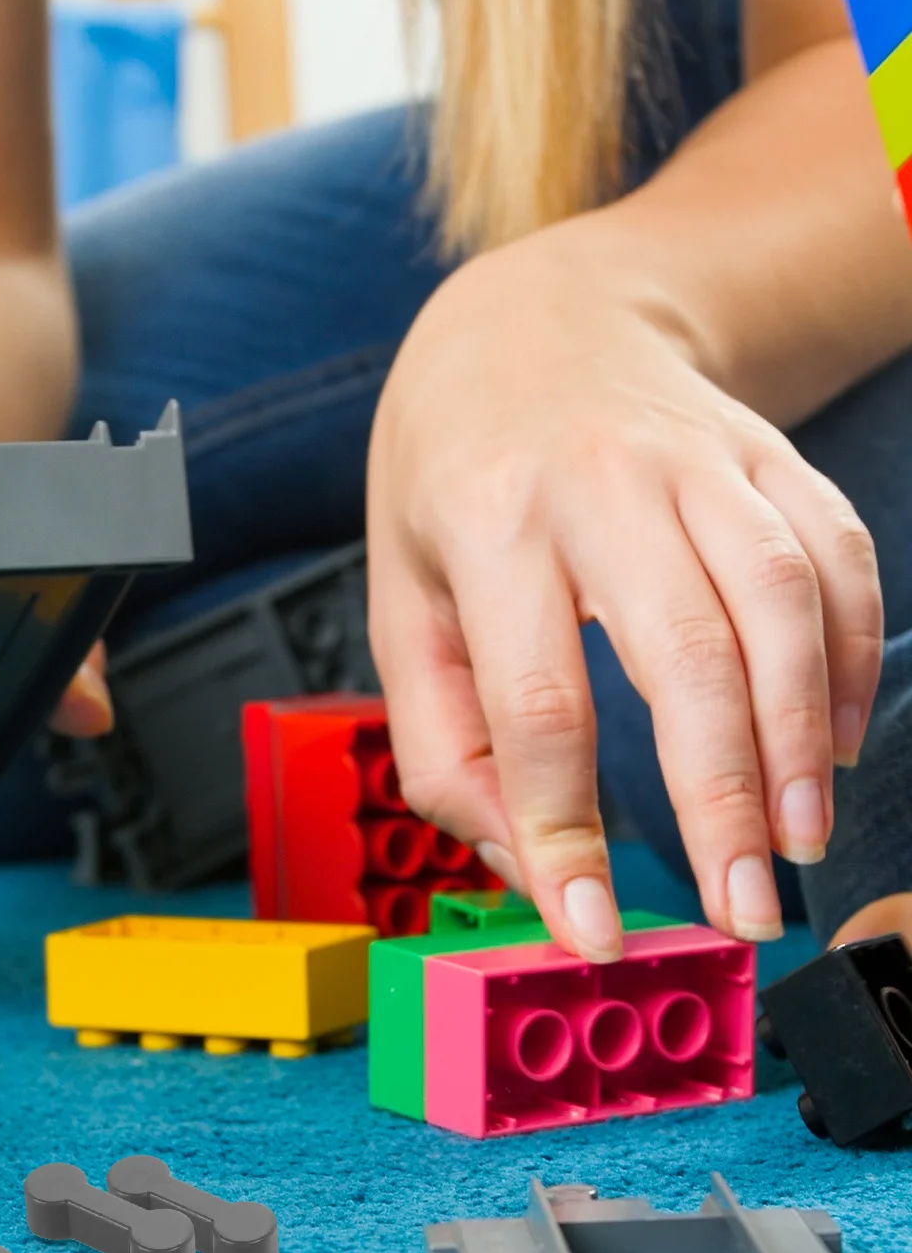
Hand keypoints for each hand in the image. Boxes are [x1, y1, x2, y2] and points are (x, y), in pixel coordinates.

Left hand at [367, 231, 881, 958]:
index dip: (566, 830)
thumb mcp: (401, 604)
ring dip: (800, 738)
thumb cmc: (450, 483)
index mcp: (486, 523)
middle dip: (721, 800)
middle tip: (742, 911)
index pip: (536, 702)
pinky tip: (830, 743)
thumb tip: (522, 862)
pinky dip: (851, 658)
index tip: (593, 927)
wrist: (528, 325)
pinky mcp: (767, 455)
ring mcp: (700, 459)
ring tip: (794, 843)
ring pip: (784, 601)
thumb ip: (443, 740)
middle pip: (687, 654)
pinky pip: (838, 556)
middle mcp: (601, 482)